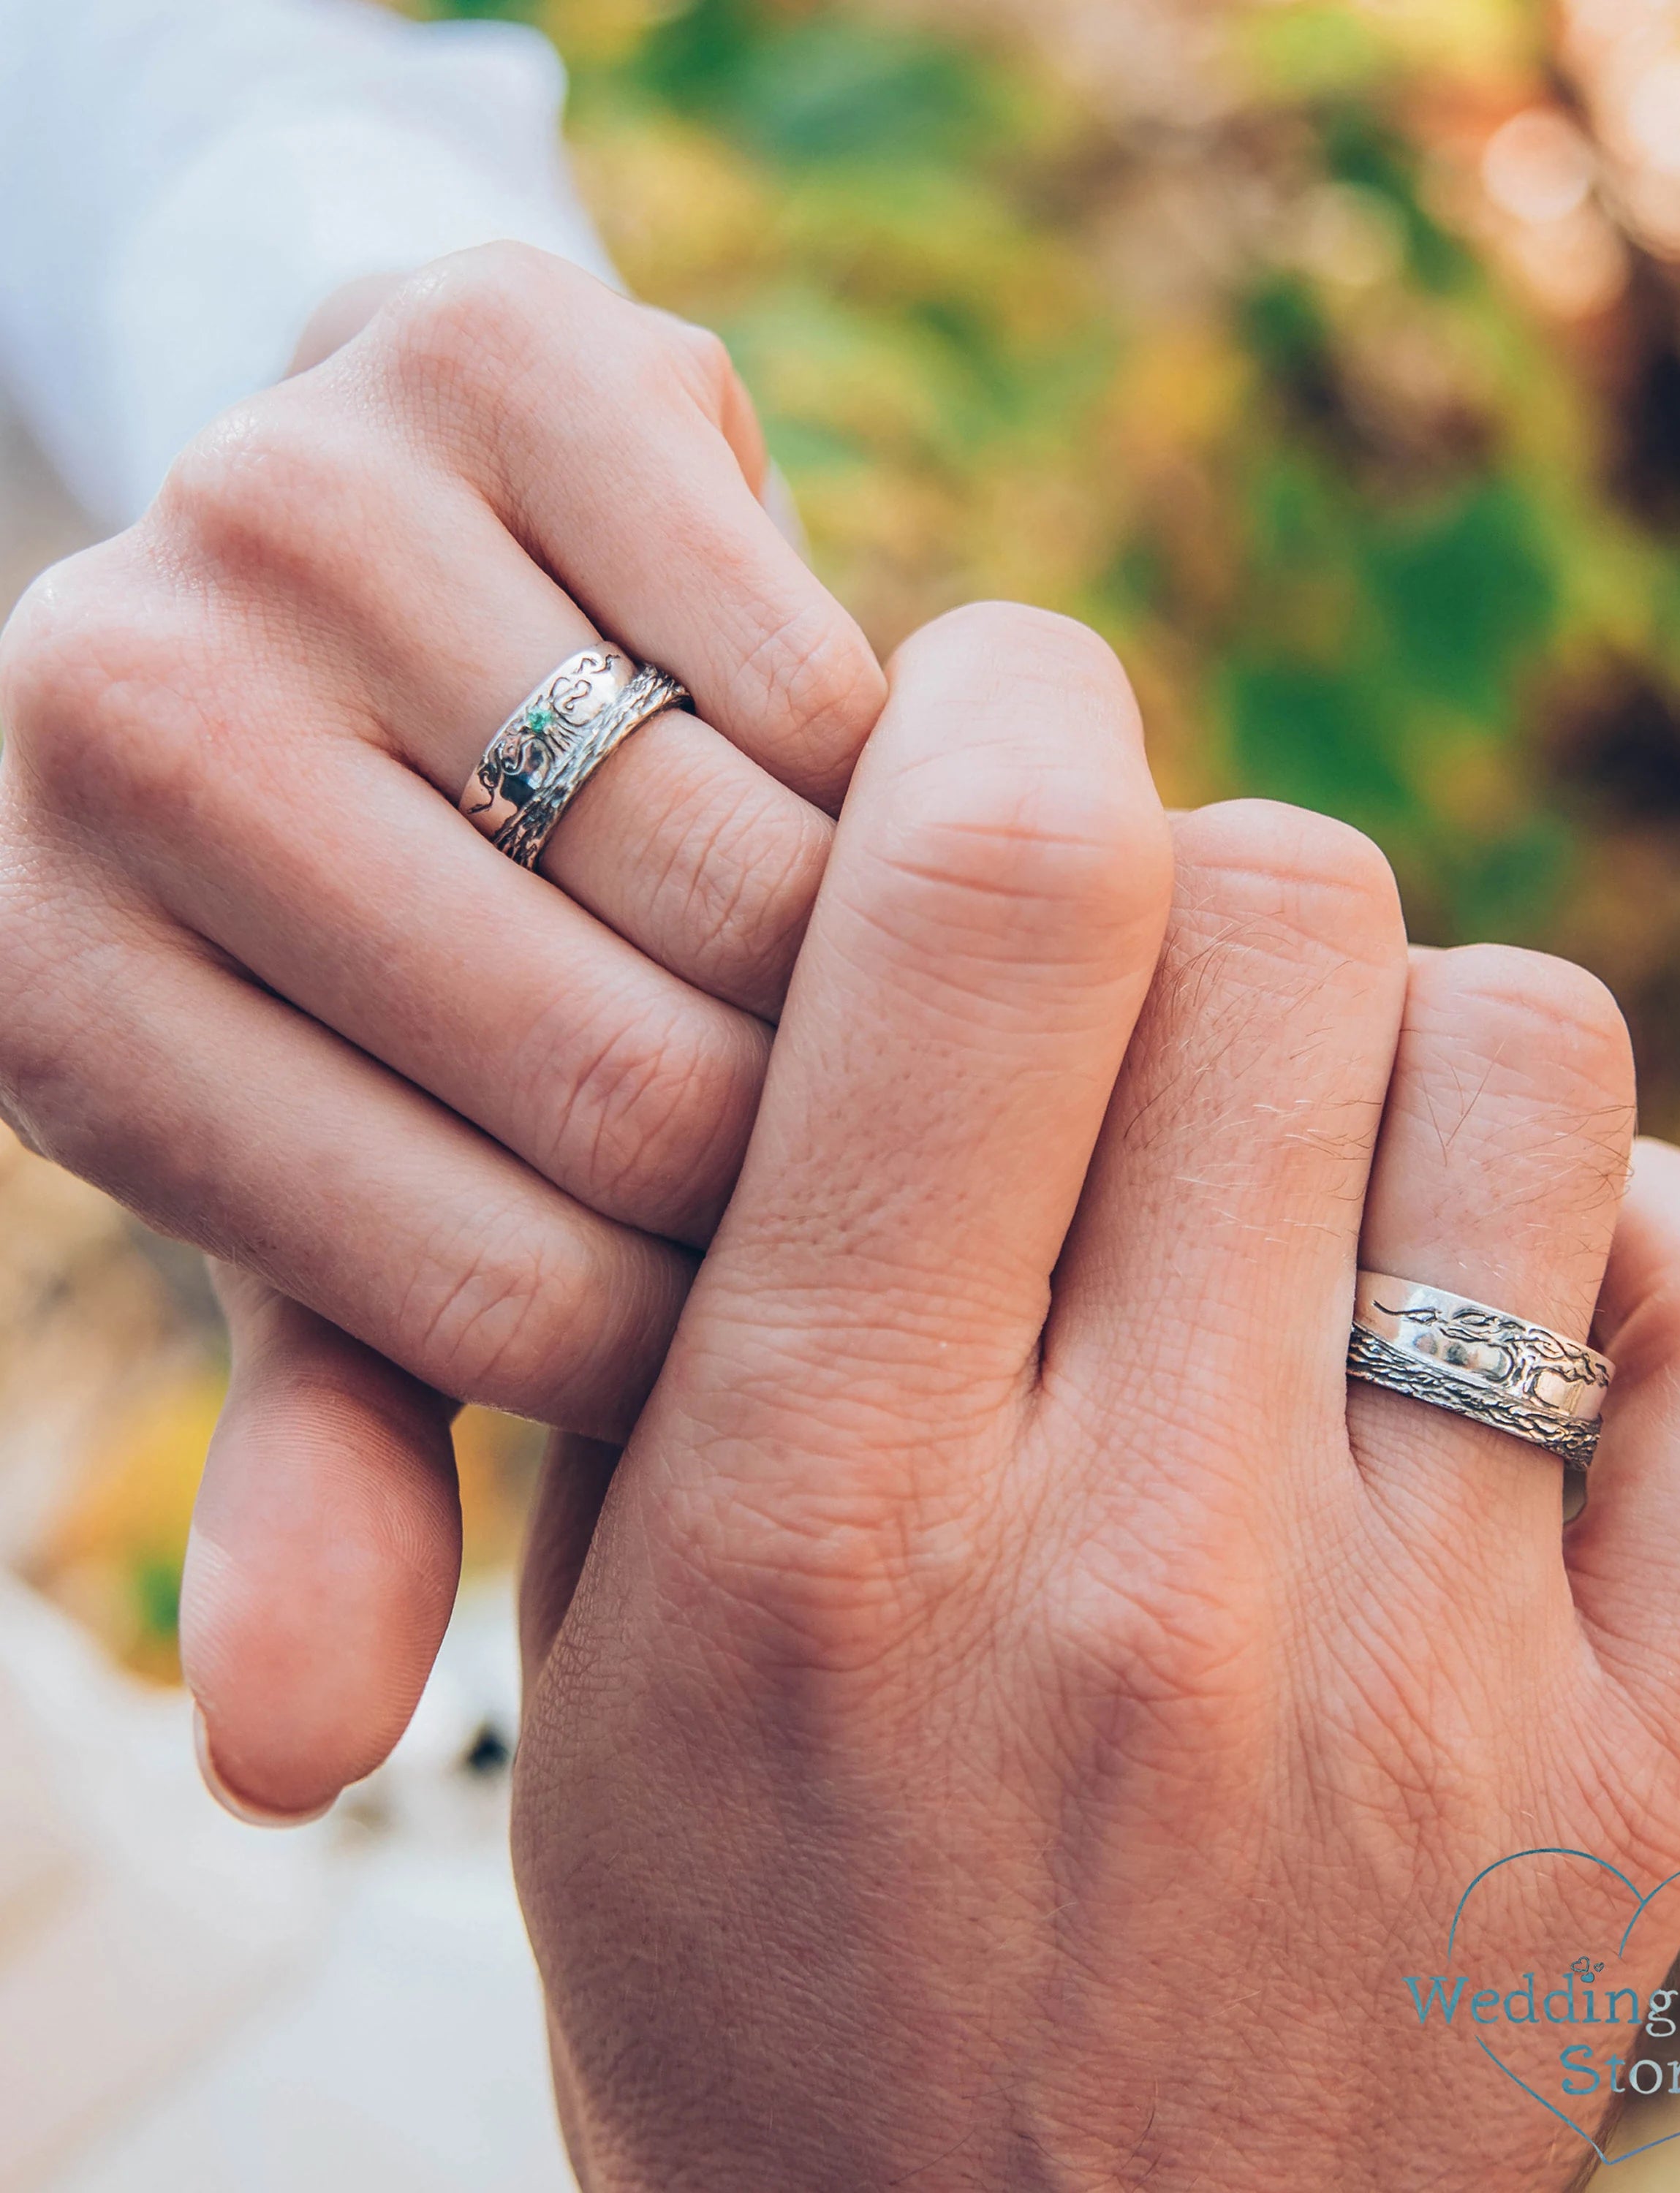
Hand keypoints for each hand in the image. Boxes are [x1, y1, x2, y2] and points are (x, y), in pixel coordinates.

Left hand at [0, 243, 882, 1812]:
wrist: (387, 552)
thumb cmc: (380, 932)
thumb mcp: (339, 1185)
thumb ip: (326, 1442)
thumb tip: (282, 1767)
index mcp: (44, 979)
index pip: (487, 1279)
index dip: (727, 1343)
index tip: (835, 1333)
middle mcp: (112, 712)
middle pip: (630, 1070)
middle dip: (833, 1171)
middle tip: (949, 1188)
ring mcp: (290, 500)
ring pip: (752, 877)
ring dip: (904, 998)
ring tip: (943, 1039)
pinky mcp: (494, 346)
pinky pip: (821, 674)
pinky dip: (911, 788)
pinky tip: (896, 843)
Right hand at [513, 603, 1679, 2189]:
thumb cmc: (745, 1926)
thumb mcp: (608, 1596)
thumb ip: (738, 1231)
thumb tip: (936, 874)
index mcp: (823, 1508)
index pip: (995, 910)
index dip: (1005, 707)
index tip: (987, 715)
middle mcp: (1149, 1570)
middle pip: (1289, 913)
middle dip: (1188, 869)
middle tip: (1119, 983)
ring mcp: (1431, 1684)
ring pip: (1529, 1055)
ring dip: (1397, 1032)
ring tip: (1290, 1165)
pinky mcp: (1631, 1774)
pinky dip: (1619, 1243)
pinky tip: (1471, 1325)